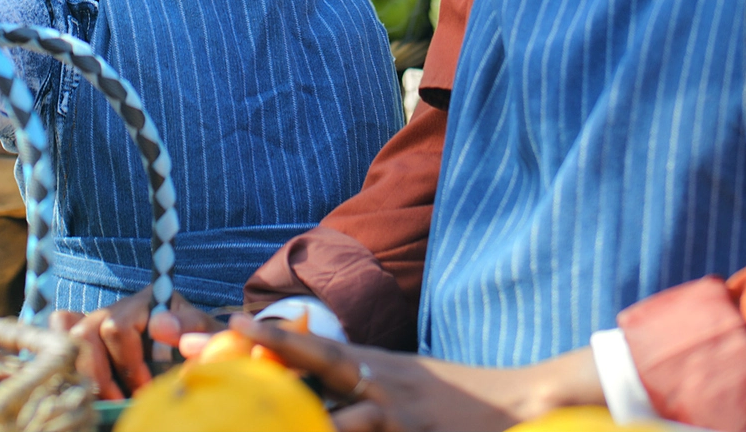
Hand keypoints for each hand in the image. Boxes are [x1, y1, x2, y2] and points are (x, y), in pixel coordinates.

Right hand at [50, 288, 220, 398]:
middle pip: (86, 333)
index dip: (128, 364)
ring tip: (106, 397)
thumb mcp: (206, 333)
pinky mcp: (87, 336)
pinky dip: (67, 353)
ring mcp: (98, 320)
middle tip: (122, 400)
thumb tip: (160, 327)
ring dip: (85, 372)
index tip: (144, 389)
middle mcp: (118, 308)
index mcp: (147, 301)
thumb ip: (193, 326)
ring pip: (70, 335)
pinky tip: (84, 382)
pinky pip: (60, 326)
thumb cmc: (199, 343)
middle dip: (102, 374)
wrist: (194, 351)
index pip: (118, 327)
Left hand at [226, 315, 602, 431]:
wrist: (522, 405)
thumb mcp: (401, 378)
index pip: (314, 348)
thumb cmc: (452, 397)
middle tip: (223, 376)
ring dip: (303, 423)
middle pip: (315, 380)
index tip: (230, 324)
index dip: (270, 337)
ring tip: (256, 419)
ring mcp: (400, 421)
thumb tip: (305, 368)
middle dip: (266, 379)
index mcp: (375, 366)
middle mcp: (382, 388)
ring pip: (336, 425)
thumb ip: (357, 376)